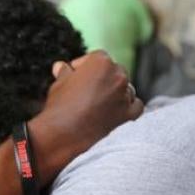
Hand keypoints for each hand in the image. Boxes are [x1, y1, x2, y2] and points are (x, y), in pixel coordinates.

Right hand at [28, 50, 143, 182]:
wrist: (63, 135)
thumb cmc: (59, 107)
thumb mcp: (59, 84)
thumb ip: (65, 72)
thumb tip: (61, 67)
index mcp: (101, 61)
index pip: (97, 58)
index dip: (85, 67)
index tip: (76, 75)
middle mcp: (118, 75)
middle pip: (114, 72)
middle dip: (102, 80)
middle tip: (88, 91)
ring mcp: (125, 95)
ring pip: (126, 89)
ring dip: (116, 93)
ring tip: (100, 104)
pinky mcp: (129, 114)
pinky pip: (136, 106)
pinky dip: (128, 107)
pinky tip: (117, 111)